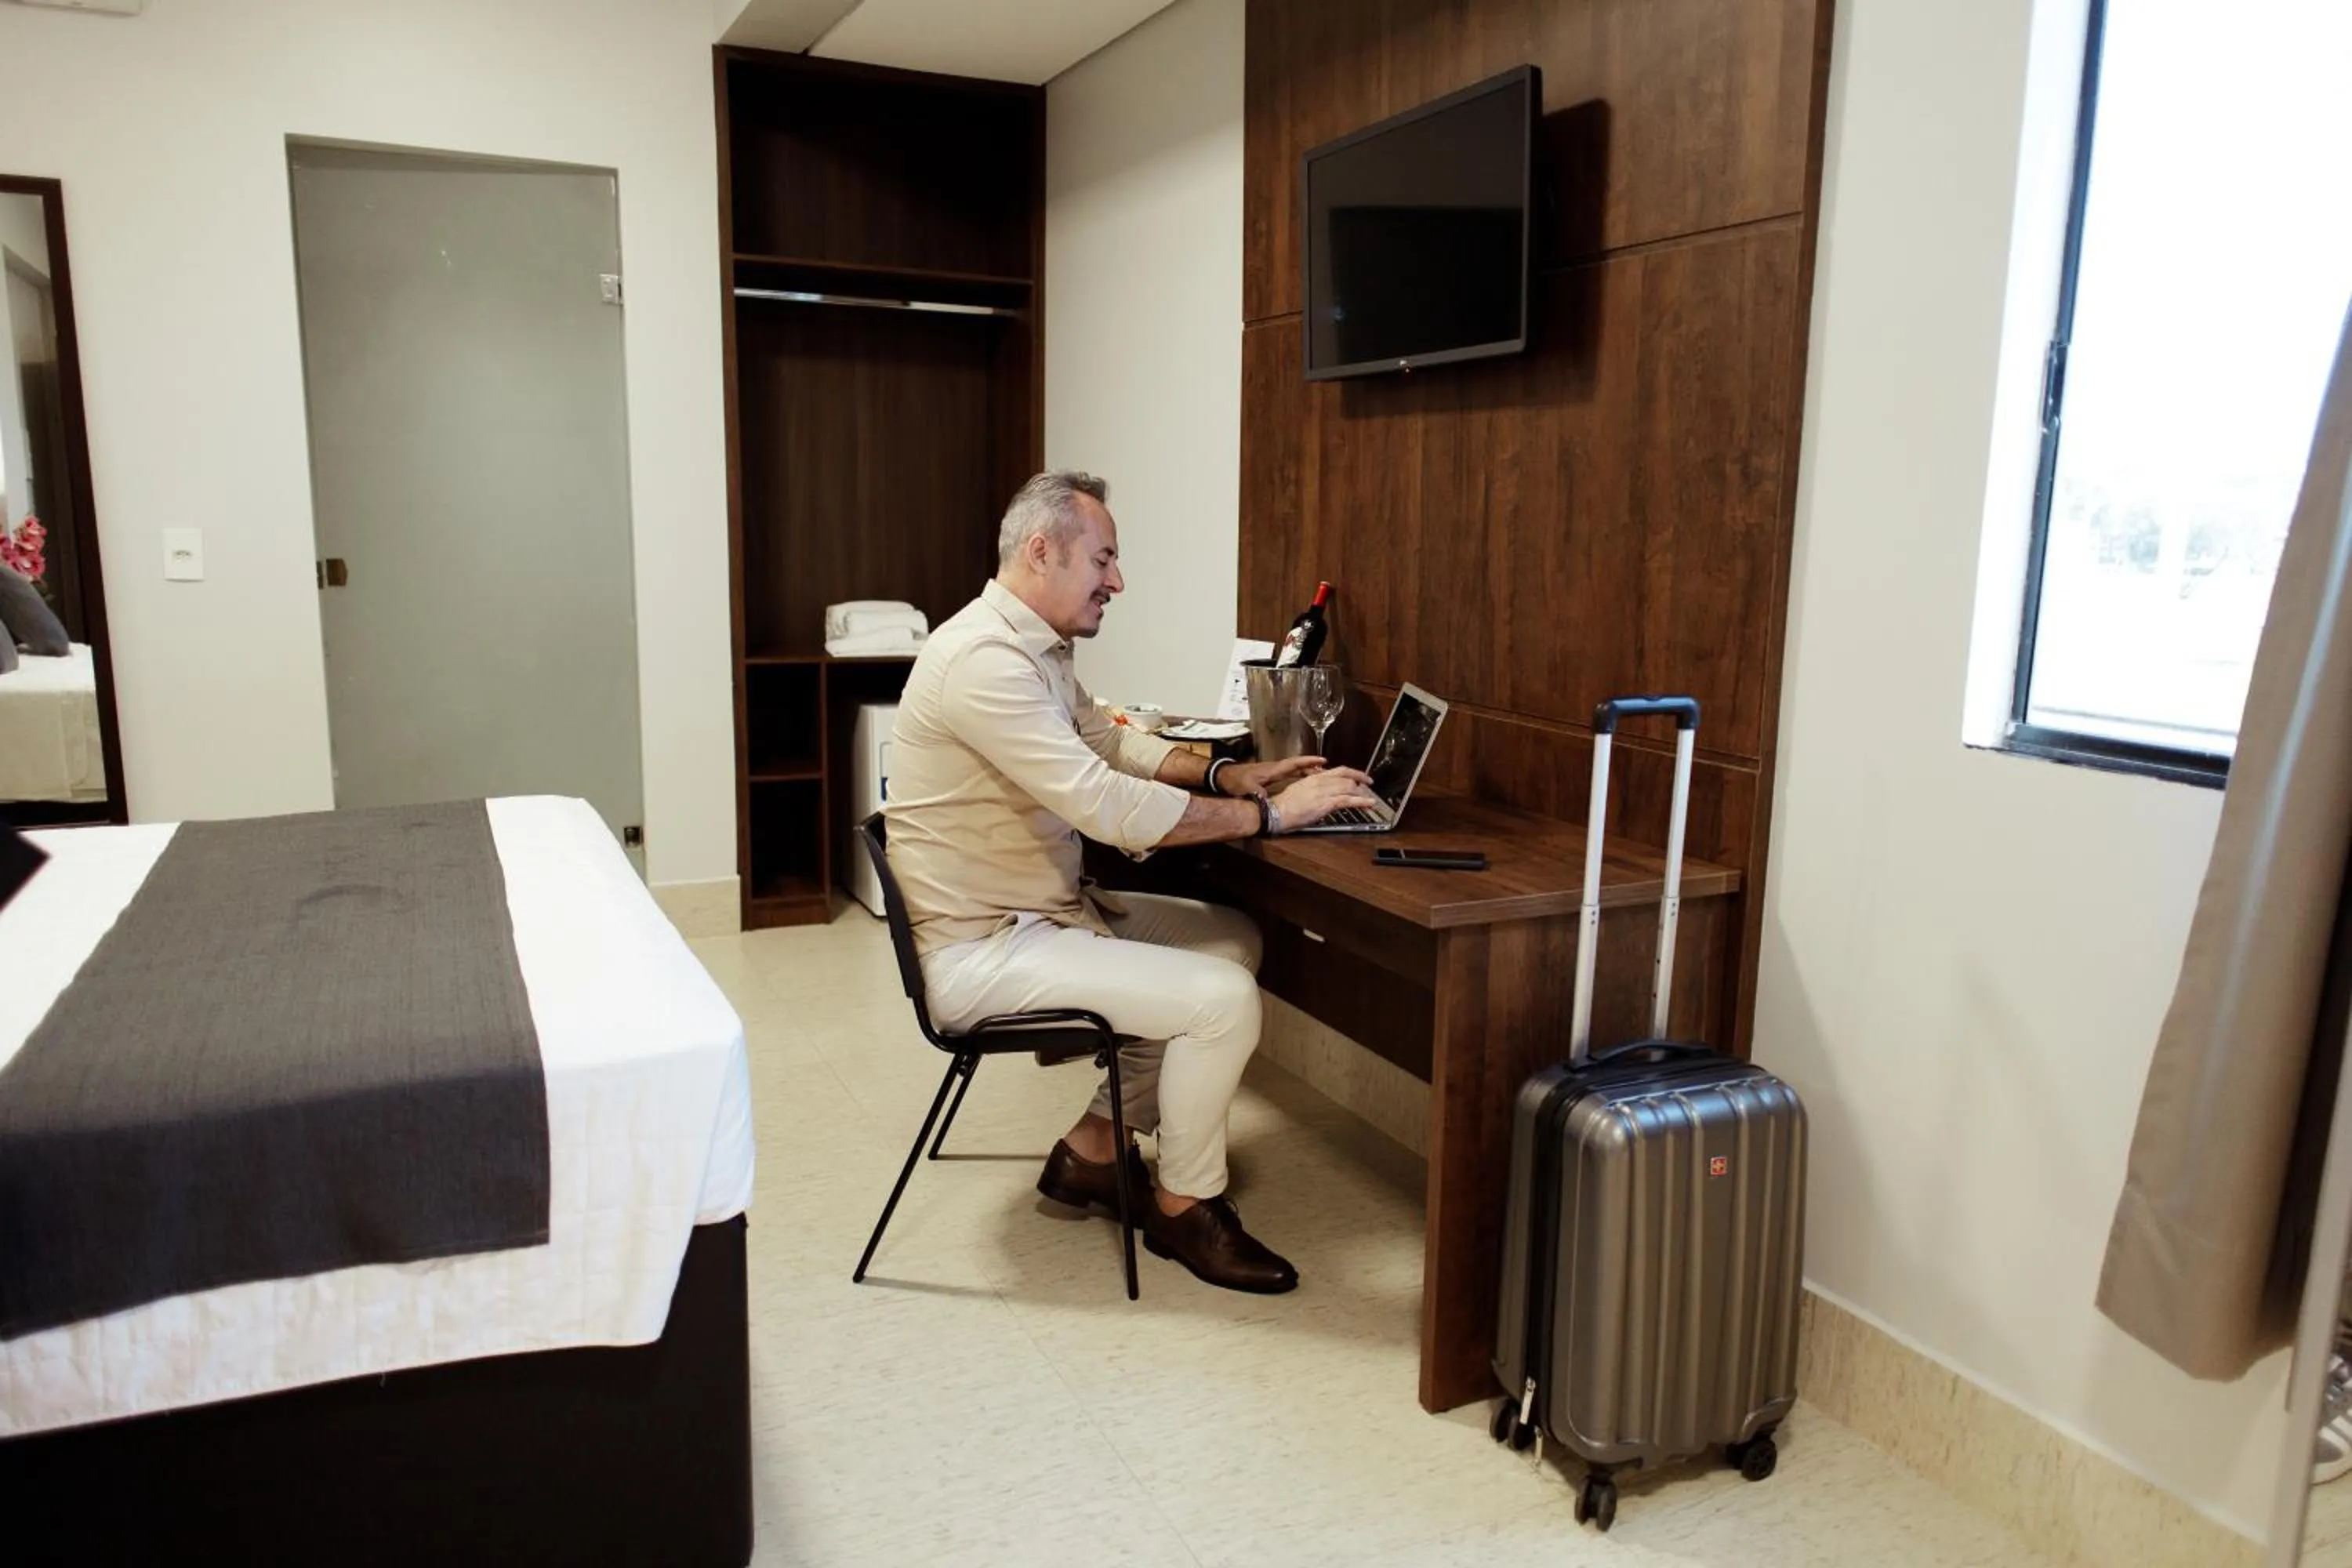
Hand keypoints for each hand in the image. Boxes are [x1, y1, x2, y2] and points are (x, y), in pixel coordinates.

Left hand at [1217, 754, 1324, 796]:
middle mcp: (1274, 768)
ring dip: (1306, 772)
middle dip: (1312, 766)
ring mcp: (1271, 771)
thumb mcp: (1246, 788)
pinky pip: (1288, 774)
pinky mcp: (1268, 776)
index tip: (1322, 760)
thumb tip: (1265, 798)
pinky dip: (1298, 776)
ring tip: (1320, 776)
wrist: (1224, 777)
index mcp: (1272, 770)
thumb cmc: (1235, 781)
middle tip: (1327, 769)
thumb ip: (1256, 793)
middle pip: (1297, 765)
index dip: (1308, 762)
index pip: (1293, 763)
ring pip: (1293, 770)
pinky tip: (1303, 782)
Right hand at [1264, 766, 1378, 830]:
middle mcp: (1321, 781)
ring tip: (1371, 798)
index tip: (1360, 776)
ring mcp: (1324, 792)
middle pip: (1347, 777)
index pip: (1338, 771)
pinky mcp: (1326, 803)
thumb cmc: (1284, 805)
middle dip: (1361, 780)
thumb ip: (1313, 789)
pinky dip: (1361, 802)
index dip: (1352, 773)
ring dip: (1362, 793)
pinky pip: (1348, 801)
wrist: (1276, 811)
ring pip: (1349, 787)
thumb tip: (1322, 793)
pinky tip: (1369, 804)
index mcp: (1314, 777)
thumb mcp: (1299, 789)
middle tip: (1369, 784)